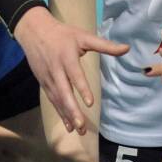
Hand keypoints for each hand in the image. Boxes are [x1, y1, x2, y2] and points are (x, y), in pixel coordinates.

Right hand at [14, 6, 126, 133]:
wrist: (34, 31)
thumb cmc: (63, 34)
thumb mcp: (84, 36)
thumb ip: (105, 45)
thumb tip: (127, 49)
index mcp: (67, 58)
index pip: (75, 75)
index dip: (82, 89)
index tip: (90, 104)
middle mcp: (56, 70)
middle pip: (63, 93)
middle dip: (72, 110)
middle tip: (81, 126)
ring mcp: (48, 78)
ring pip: (57, 100)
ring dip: (67, 116)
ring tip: (79, 130)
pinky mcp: (43, 83)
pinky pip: (53, 101)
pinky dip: (60, 113)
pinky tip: (68, 126)